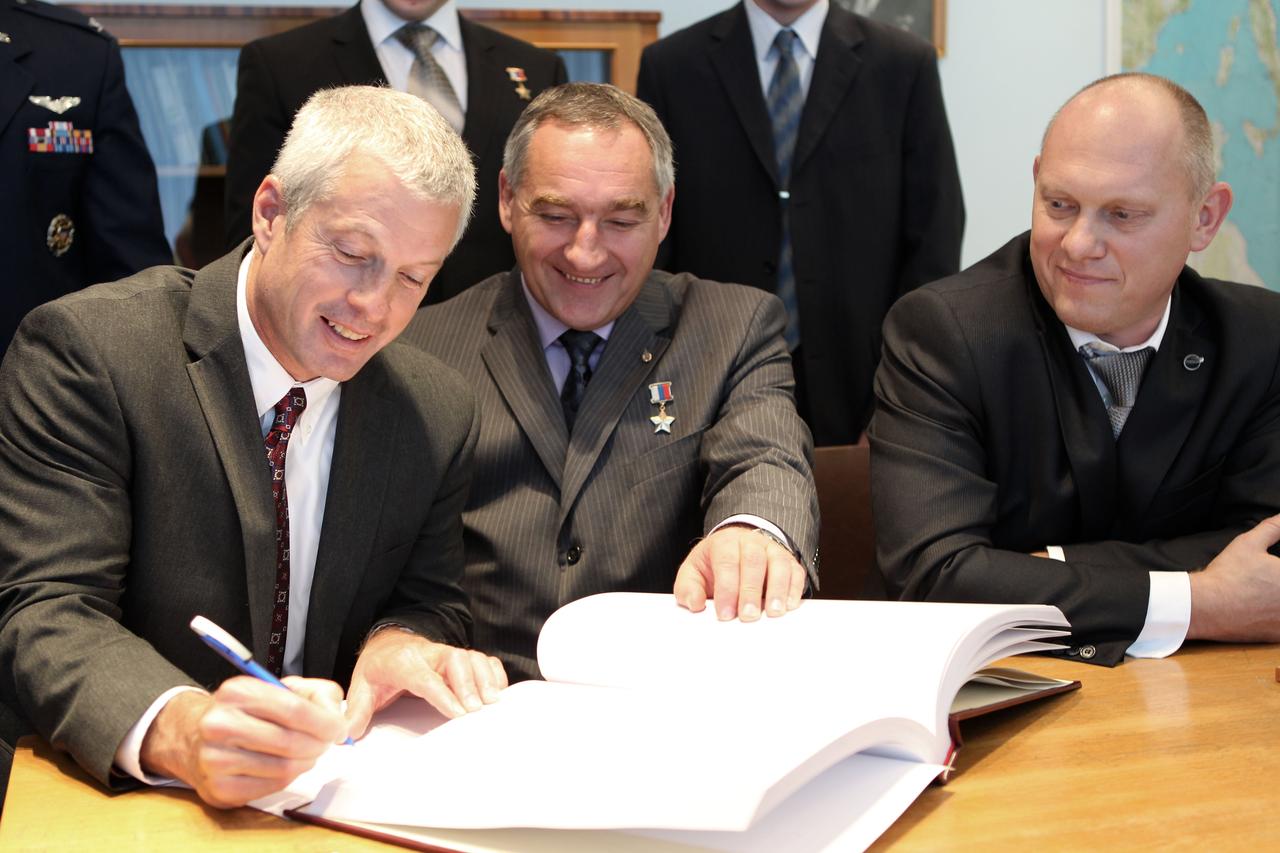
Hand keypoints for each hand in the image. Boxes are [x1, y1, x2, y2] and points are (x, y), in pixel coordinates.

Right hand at [140, 676, 346, 807]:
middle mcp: (220, 724)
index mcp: (237, 692)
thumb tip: (336, 718)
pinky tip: (285, 766)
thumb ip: (317, 694)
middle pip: (289, 742)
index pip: (294, 710)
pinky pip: (271, 787)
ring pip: (283, 768)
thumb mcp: (281, 688)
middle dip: (318, 745)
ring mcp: (215, 759)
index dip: (324, 722)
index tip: (338, 728)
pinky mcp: (218, 788)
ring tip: (305, 753)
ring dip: (305, 762)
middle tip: (325, 743)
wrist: (196, 736)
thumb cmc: (248, 711)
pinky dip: (288, 778)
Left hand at [344, 628, 506, 739]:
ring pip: (472, 657)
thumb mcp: (362, 686)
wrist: (389, 643)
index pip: (425, 676)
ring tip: (492, 702)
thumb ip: (356, 710)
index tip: (457, 713)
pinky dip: (494, 673)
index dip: (443, 693)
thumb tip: (346, 734)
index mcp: (403, 662)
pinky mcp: (460, 657)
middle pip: (455, 659)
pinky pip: (483, 659)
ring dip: (485, 678)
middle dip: (468, 684)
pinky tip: (498, 692)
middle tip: (476, 710)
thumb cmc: (379, 668)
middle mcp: (429, 653)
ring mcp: (447, 654)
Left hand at [673, 524, 805, 621]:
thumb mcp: (693, 572)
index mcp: (724, 543)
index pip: (726, 561)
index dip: (726, 588)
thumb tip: (695, 603)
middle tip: (748, 616)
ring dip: (777, 589)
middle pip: (753, 561)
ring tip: (773, 612)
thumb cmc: (713, 565)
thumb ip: (688, 588)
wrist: (734, 548)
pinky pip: (795, 571)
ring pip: (778, 564)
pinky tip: (789, 606)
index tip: (725, 613)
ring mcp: (771, 550)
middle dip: (751, 590)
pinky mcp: (788, 561)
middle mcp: (750, 542)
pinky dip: (794, 589)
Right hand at [1188, 513, 1279, 641]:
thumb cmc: (1227, 575)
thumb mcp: (1249, 543)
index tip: (1273, 569)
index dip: (1279, 568)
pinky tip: (1267, 609)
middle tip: (1269, 581)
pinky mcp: (1278, 636)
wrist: (1206, 607)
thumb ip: (1273, 527)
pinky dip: (1276, 617)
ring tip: (1268, 593)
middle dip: (1278, 583)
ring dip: (1277, 599)